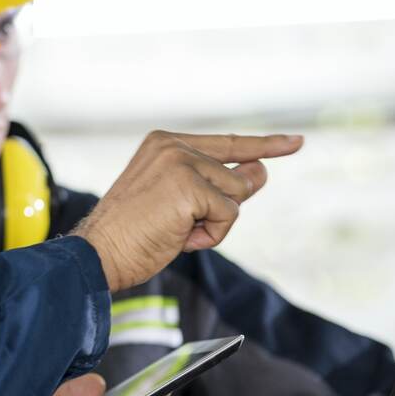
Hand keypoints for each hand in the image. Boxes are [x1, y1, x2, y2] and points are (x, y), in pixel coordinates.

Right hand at [75, 131, 302, 291]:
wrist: (100, 253)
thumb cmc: (134, 233)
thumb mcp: (181, 204)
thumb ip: (219, 185)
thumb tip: (262, 172)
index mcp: (165, 143)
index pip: (227, 144)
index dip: (264, 146)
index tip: (295, 142)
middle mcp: (174, 145)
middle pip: (237, 177)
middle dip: (221, 210)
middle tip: (180, 226)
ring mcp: (181, 162)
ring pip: (237, 196)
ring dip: (214, 224)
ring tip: (175, 231)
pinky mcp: (189, 186)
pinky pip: (229, 215)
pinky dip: (211, 235)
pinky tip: (179, 237)